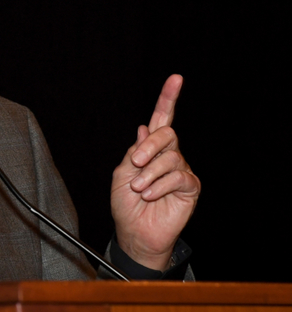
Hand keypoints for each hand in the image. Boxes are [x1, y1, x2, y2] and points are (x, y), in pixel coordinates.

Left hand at [111, 75, 199, 270]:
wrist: (135, 232)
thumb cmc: (126, 205)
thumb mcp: (121, 174)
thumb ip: (134, 152)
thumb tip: (145, 129)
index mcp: (149, 149)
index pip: (161, 119)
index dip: (168, 98)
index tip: (176, 78)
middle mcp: (168, 156)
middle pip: (167, 134)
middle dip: (150, 146)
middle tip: (135, 163)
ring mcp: (180, 170)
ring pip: (171, 158)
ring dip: (149, 173)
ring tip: (139, 189)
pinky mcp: (189, 187)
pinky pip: (178, 177)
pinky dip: (159, 185)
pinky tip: (149, 195)